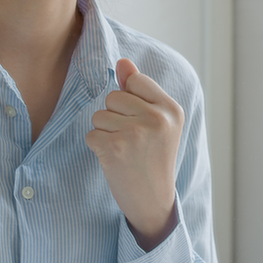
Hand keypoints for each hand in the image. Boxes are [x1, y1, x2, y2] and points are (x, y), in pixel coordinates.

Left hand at [86, 58, 184, 250]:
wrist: (153, 201)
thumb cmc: (154, 158)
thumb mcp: (158, 122)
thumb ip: (140, 90)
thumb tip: (122, 62)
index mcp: (171, 109)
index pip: (136, 81)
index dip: (130, 100)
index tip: (141, 122)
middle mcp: (156, 118)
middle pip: (114, 96)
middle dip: (115, 116)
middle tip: (132, 140)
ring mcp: (135, 133)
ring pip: (100, 115)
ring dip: (105, 132)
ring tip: (124, 150)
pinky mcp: (114, 148)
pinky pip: (91, 134)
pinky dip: (97, 147)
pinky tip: (114, 160)